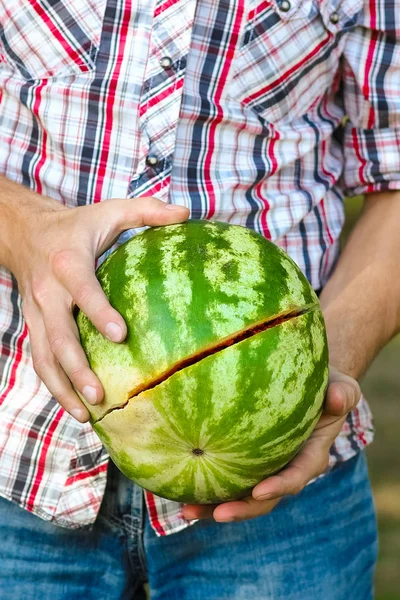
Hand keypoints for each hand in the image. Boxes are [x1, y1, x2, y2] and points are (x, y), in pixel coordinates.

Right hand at [10, 192, 188, 421]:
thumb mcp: (110, 210)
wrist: (25, 232)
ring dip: (63, 387)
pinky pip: (41, 359)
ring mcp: (38, 313)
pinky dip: (55, 385)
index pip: (82, 291)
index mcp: (68, 263)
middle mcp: (48, 292)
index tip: (121, 336)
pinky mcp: (35, 325)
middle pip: (59, 337)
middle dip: (77, 368)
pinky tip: (75, 406)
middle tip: (100, 395)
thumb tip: (185, 214)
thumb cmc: (76, 225)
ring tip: (86, 415)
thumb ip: (146, 211)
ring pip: (44, 357)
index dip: (98, 312)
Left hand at [182, 366, 360, 522]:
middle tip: (216, 514)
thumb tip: (336, 398)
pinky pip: (223, 474)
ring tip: (185, 510)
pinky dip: (203, 482)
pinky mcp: (242, 459)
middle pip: (263, 497)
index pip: (296, 477)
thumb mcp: (340, 386)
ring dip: (213, 505)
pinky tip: (176, 485)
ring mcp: (261, 467)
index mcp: (309, 456)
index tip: (260, 491)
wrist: (305, 385)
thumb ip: (343, 393)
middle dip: (241, 509)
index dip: (280, 487)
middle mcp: (284, 468)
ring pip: (238, 492)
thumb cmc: (324, 383)